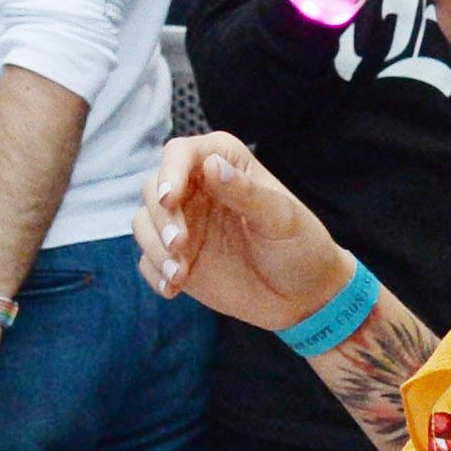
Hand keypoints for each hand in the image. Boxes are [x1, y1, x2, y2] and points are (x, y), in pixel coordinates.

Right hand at [136, 132, 357, 334]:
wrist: (304, 297)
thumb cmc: (301, 247)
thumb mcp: (281, 219)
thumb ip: (245, 192)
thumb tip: (211, 165)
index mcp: (226, 165)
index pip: (181, 153)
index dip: (169, 172)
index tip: (169, 199)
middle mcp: (199, 190)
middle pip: (153, 188)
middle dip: (161, 217)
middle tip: (179, 245)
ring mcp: (186, 225)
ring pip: (145, 223)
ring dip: (153, 247)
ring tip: (179, 274)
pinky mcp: (178, 258)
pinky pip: (148, 260)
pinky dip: (154, 272)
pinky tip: (173, 288)